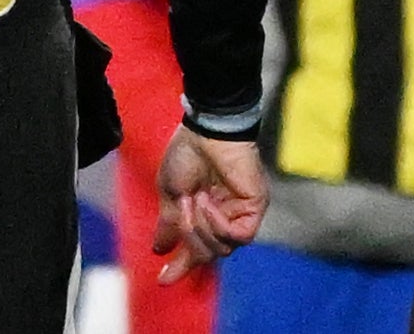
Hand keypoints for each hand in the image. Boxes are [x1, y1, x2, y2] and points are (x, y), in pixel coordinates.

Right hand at [152, 127, 268, 283]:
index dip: (180, 266)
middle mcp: (222, 218)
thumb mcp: (170, 193)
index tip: (163, 280)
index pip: (195, 250)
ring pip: (223, 248)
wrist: (205, 132)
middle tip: (183, 212)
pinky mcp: (254, 207)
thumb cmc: (186, 155)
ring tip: (195, 201)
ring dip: (203, 228)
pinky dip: (220, 226)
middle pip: (209, 254)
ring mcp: (239, 214)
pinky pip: (239, 235)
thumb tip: (159, 248)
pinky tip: (208, 205)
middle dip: (190, 238)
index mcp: (203, 215)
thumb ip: (170, 224)